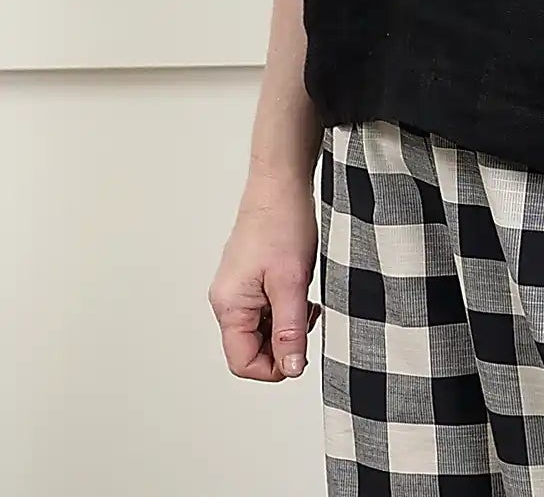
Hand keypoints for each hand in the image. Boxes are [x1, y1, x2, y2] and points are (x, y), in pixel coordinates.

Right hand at [208, 172, 322, 381]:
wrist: (282, 183)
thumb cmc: (282, 223)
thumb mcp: (291, 284)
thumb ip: (290, 331)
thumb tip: (291, 370)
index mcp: (229, 305)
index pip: (243, 362)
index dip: (274, 366)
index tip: (300, 351)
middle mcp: (227, 299)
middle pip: (250, 348)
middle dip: (282, 342)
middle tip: (306, 317)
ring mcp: (237, 288)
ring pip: (260, 328)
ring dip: (286, 323)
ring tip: (303, 298)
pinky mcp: (249, 277)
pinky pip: (264, 308)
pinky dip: (284, 307)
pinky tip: (298, 288)